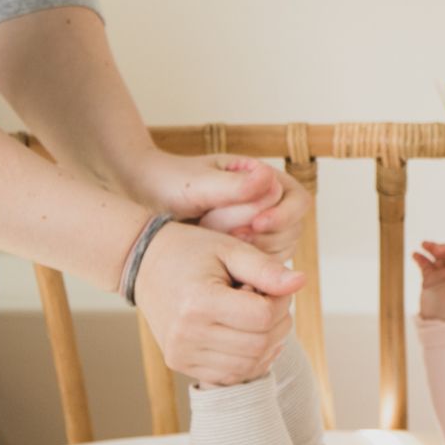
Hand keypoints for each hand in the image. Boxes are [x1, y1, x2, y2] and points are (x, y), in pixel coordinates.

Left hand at [125, 151, 311, 263]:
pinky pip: (261, 266)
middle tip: (232, 239)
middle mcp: (268, 204)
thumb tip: (268, 176)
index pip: (298, 200)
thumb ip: (234, 185)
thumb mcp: (200, 183)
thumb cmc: (172, 183)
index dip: (282, 215)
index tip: (255, 225)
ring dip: (254, 253)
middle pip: (293, 230)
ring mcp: (259, 229)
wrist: (146, 201)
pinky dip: (245, 267)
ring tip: (220, 247)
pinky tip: (219, 264)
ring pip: (279, 251)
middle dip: (265, 238)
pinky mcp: (246, 250)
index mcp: (264, 178)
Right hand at [131, 221, 300, 385]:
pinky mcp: (180, 364)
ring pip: (249, 365)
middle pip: (259, 344)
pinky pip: (230, 375)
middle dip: (277, 323)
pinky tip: (246, 335)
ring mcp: (180, 354)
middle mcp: (186, 334)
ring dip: (267, 343)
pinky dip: (249, 359)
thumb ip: (266, 269)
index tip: (274, 286)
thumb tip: (301, 282)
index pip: (262, 317)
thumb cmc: (191, 252)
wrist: (143, 264)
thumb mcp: (229, 250)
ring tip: (256, 316)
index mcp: (198, 302)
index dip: (280, 302)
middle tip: (268, 300)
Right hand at [414, 241, 444, 321]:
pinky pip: (426, 265)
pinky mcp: (431, 279)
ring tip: (424, 244)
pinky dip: (421, 259)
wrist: (441, 326)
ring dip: (432, 249)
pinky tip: (415, 255)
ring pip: (438, 257)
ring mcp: (443, 275)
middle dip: (444, 248)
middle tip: (435, 249)